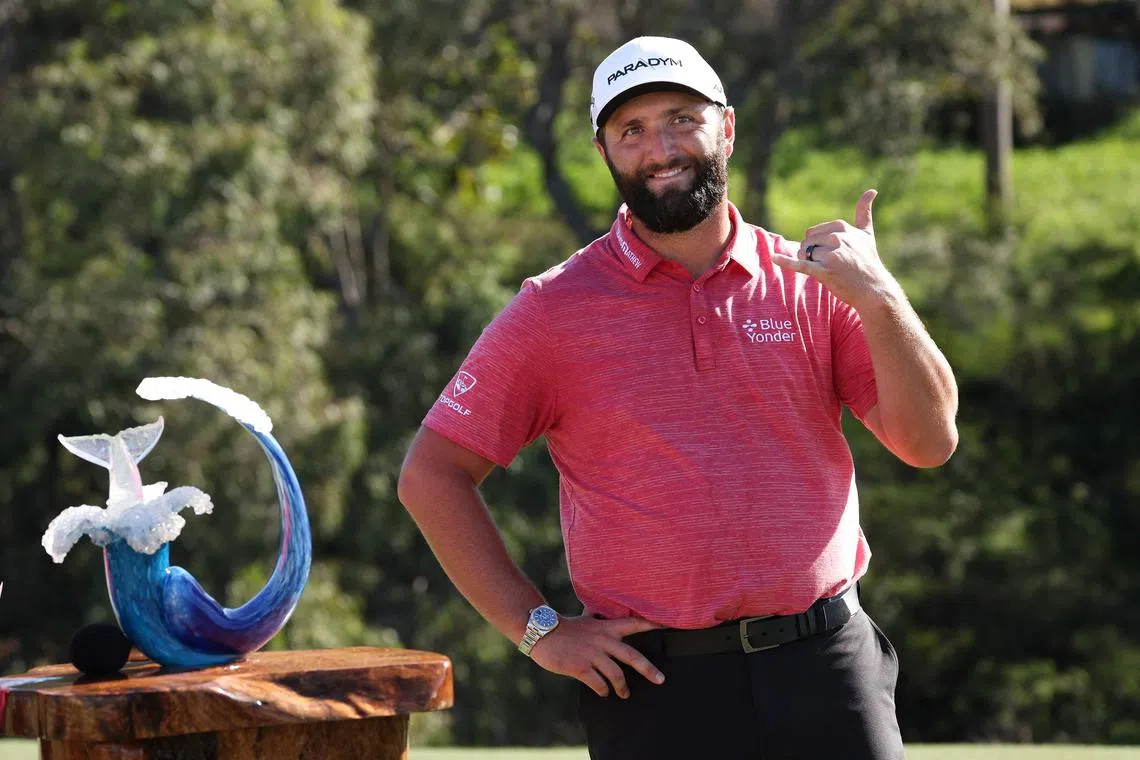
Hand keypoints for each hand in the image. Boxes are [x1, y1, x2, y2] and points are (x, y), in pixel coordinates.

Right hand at [528, 614, 664, 697]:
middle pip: (632, 656)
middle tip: (660, 680)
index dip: (651, 624)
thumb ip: (598, 621)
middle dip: (648, 670)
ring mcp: (592, 654)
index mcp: (606, 627)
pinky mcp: (580, 667)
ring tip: (623, 694)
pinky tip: (603, 693)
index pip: (633, 624)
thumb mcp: (586, 620)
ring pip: (616, 675)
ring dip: (622, 687)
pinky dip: (603, 691)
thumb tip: (603, 613)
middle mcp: (602, 640)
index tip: (668, 625)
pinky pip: (598, 684)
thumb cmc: (565, 628)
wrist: (542, 632)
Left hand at [770, 189, 901, 311]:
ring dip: (810, 263)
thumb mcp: (866, 234)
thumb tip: (871, 189)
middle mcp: (836, 237)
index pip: (812, 232)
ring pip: (804, 255)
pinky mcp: (825, 271)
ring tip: (829, 271)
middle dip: (811, 254)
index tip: (833, 254)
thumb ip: (864, 211)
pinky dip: (786, 261)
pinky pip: (801, 265)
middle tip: (831, 265)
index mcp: (841, 227)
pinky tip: (774, 257)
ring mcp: (830, 254)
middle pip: (806, 243)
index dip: (816, 245)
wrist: (874, 289)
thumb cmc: (868, 261)